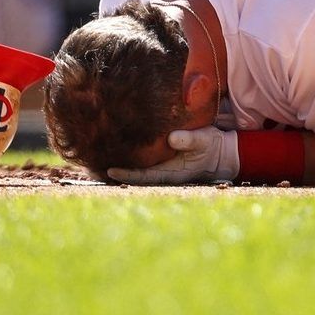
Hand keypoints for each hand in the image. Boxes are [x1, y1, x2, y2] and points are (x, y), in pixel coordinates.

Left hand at [107, 126, 239, 184]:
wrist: (220, 152)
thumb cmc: (211, 145)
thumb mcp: (204, 140)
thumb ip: (190, 139)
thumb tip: (172, 138)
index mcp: (171, 172)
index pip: (143, 175)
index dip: (126, 174)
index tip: (109, 170)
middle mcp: (163, 173)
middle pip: (135, 176)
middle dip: (117, 172)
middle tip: (93, 164)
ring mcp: (163, 168)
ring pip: (138, 170)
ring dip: (122, 166)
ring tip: (98, 158)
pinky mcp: (164, 161)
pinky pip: (144, 163)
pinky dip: (131, 160)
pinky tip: (118, 151)